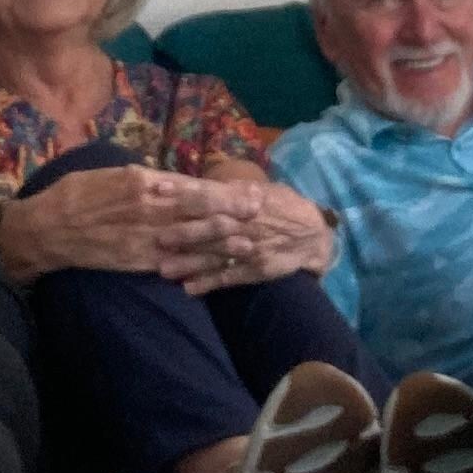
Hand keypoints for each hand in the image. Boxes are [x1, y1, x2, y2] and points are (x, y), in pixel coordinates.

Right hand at [0, 167, 237, 280]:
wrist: (47, 228)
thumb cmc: (79, 194)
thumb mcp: (116, 174)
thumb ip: (149, 179)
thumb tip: (177, 182)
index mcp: (144, 181)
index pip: (193, 186)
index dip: (224, 191)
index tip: (249, 190)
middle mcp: (149, 207)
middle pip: (199, 211)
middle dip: (232, 213)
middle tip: (261, 212)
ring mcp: (144, 236)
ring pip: (190, 239)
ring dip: (222, 241)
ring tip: (250, 242)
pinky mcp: (136, 260)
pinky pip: (171, 263)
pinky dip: (194, 265)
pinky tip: (214, 268)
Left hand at [171, 178, 332, 294]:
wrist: (313, 236)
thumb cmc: (283, 206)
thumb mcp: (262, 189)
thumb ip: (233, 188)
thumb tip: (202, 182)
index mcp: (245, 200)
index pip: (211, 194)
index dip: (184, 193)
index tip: (159, 190)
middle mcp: (245, 224)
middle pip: (211, 228)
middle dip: (184, 233)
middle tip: (158, 238)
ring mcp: (250, 249)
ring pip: (215, 256)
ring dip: (189, 263)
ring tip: (164, 270)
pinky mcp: (256, 270)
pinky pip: (229, 278)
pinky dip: (209, 284)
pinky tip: (189, 289)